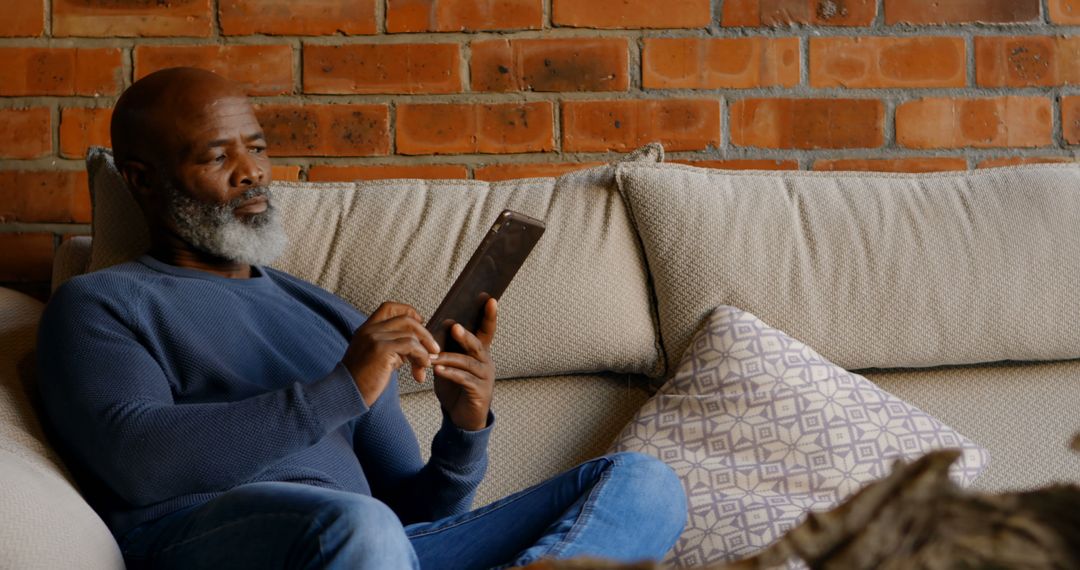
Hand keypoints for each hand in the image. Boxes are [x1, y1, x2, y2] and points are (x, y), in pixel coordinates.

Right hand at [341, 302, 439, 406]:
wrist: (346, 393)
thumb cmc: (362, 380)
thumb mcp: (376, 357)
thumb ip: (392, 347)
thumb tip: (417, 347)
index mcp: (366, 329)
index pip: (389, 307)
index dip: (408, 311)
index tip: (421, 322)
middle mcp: (370, 330)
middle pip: (406, 320)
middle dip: (424, 334)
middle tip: (434, 349)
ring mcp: (375, 338)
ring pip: (411, 335)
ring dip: (424, 351)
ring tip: (425, 366)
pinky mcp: (382, 349)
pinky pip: (411, 346)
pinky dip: (421, 356)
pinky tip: (421, 369)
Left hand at [433, 298, 496, 430]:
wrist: (462, 417)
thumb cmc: (456, 387)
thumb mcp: (451, 364)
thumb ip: (448, 347)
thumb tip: (438, 326)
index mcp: (481, 352)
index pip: (487, 330)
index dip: (489, 315)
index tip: (490, 299)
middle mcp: (486, 362)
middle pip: (478, 344)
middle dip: (465, 335)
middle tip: (454, 327)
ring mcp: (485, 377)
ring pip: (467, 363)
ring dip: (448, 358)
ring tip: (433, 357)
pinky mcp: (479, 392)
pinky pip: (464, 379)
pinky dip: (451, 374)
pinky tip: (439, 371)